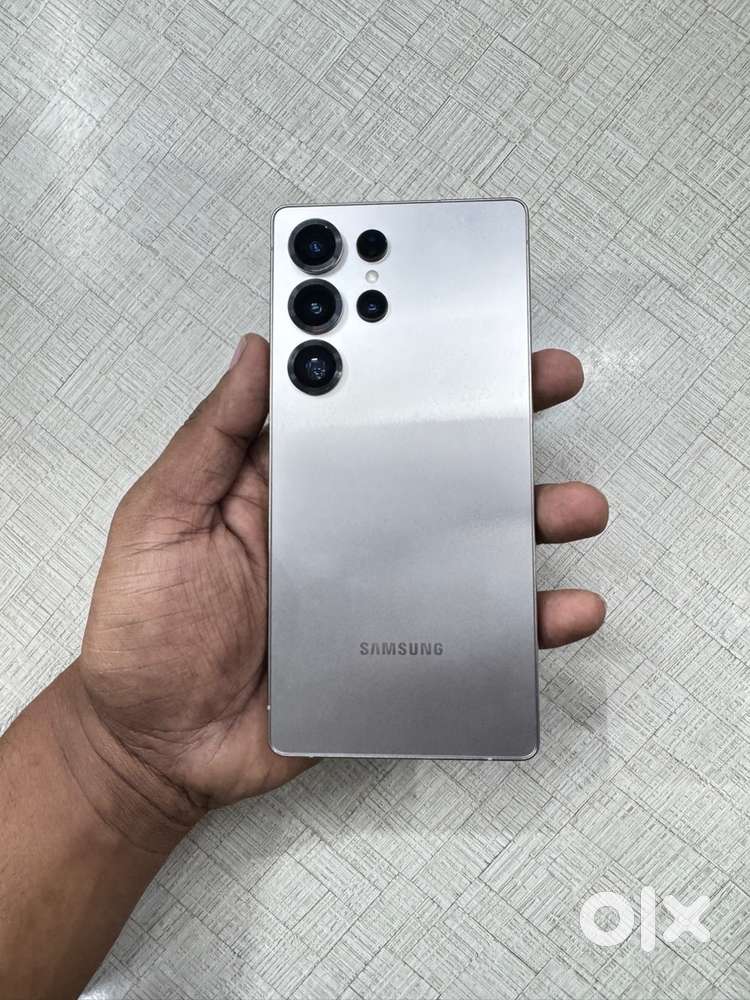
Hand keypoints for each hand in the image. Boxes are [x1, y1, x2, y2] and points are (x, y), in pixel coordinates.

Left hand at [73, 335, 606, 820]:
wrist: (161, 744)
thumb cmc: (147, 628)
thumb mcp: (162, 515)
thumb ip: (211, 437)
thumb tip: (259, 349)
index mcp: (290, 482)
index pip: (360, 406)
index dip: (406, 362)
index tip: (456, 321)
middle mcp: (345, 526)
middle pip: (433, 463)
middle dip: (494, 422)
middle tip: (544, 383)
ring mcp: (378, 589)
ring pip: (470, 543)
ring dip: (530, 517)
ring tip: (573, 505)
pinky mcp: (397, 650)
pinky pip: (475, 630)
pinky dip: (525, 621)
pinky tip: (562, 608)